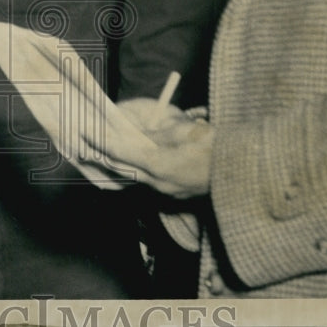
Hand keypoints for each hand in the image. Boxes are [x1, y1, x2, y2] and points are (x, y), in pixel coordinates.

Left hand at [85, 99, 212, 197]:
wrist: (243, 170)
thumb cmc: (215, 145)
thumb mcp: (183, 131)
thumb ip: (156, 134)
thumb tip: (137, 134)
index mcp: (160, 164)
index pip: (121, 152)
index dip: (100, 140)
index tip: (85, 130)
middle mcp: (159, 183)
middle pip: (121, 169)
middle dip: (101, 156)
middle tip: (83, 144)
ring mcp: (167, 192)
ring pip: (133, 179)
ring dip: (115, 167)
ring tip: (98, 154)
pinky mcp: (174, 196)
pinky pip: (147, 184)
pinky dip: (134, 173)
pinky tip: (128, 164)